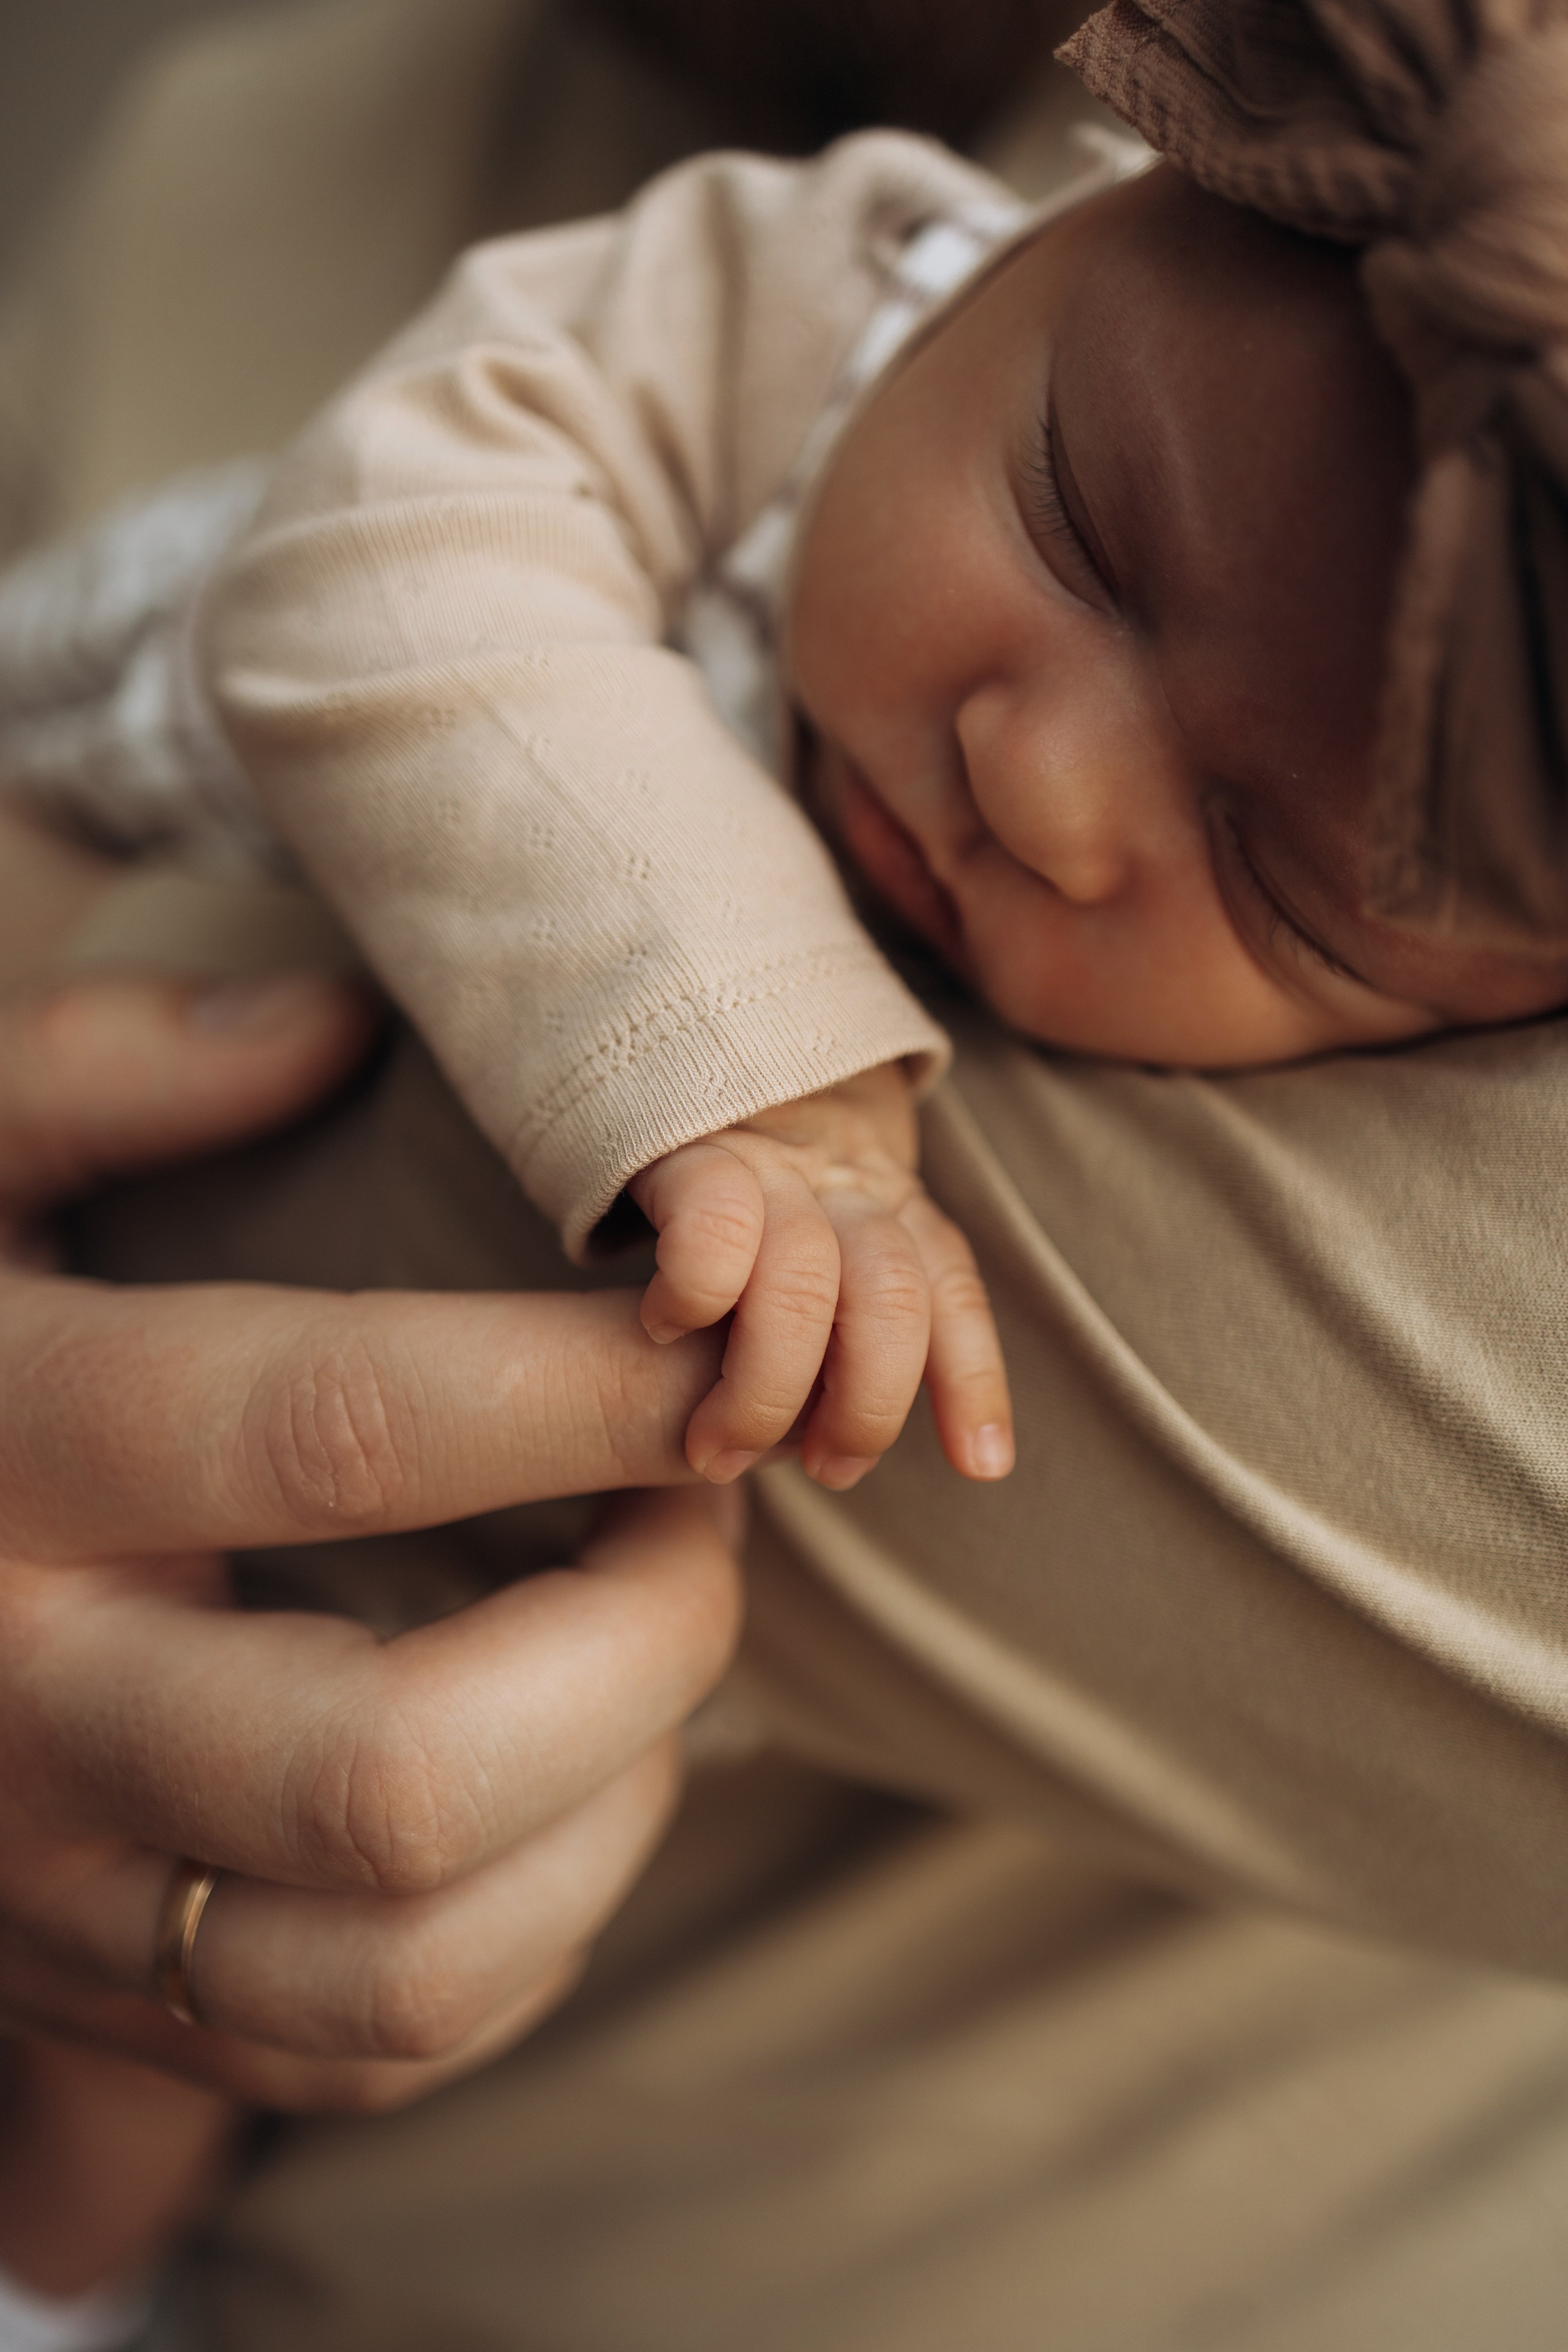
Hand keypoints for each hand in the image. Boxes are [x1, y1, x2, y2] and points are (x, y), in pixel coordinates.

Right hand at [0, 975, 739, 2114]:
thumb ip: (108, 1068)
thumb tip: (333, 1021)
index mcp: (0, 1463)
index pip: (329, 1431)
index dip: (574, 1390)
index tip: (721, 1348)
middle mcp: (23, 1725)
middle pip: (395, 1775)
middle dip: (641, 1643)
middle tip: (701, 1510)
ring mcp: (67, 1910)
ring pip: (419, 1967)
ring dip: (620, 1800)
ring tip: (643, 1640)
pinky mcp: (126, 2016)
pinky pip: (399, 2045)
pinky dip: (550, 1916)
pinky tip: (562, 1767)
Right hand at [628, 1063, 1012, 1490]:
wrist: (660, 1045)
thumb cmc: (736, 1202)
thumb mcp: (814, 1246)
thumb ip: (845, 1315)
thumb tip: (836, 1438)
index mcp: (889, 1203)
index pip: (950, 1290)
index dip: (974, 1381)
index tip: (981, 1465)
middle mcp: (842, 1182)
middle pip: (891, 1300)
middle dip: (867, 1408)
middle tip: (824, 1471)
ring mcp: (769, 1164)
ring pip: (804, 1284)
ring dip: (766, 1391)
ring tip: (719, 1447)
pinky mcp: (690, 1150)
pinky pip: (715, 1231)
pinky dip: (695, 1297)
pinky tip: (664, 1327)